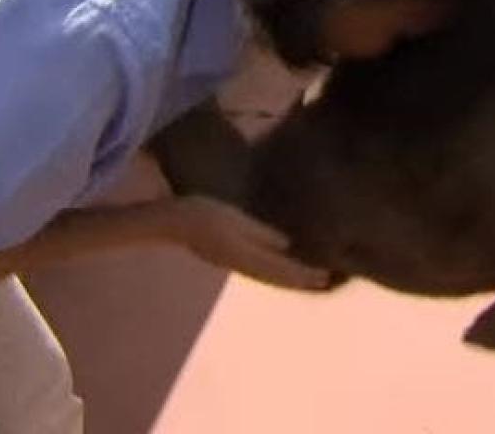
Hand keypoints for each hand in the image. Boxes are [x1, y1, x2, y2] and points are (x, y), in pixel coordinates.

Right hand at [149, 195, 331, 290]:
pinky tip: (277, 267)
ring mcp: (233, 262)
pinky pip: (257, 268)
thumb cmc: (201, 214)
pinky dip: (274, 271)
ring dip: (288, 278)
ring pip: (268, 274)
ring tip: (307, 279)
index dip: (304, 273)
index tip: (325, 277)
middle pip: (277, 276)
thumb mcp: (236, 220)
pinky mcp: (226, 257)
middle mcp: (241, 263)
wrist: (169, 222)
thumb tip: (288, 245)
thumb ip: (261, 234)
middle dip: (300, 279)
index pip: (282, 267)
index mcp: (245, 255)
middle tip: (325, 281)